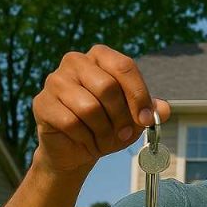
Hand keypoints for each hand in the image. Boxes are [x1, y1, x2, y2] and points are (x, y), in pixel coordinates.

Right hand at [31, 44, 170, 173]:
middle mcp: (75, 61)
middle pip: (107, 87)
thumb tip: (165, 109)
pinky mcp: (42, 103)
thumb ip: (151, 111)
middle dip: (121, 117)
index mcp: (101, 57)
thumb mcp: (134, 119)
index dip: (138, 95)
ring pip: (89, 107)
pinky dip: (85, 138)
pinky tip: (86, 140)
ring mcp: (55, 80)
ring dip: (103, 131)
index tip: (146, 119)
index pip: (124, 66)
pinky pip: (70, 122)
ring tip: (104, 139)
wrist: (77, 149)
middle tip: (125, 134)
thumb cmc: (109, 126)